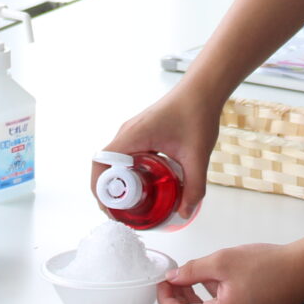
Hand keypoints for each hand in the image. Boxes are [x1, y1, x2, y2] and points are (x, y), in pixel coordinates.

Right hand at [94, 83, 221, 219]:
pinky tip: (147, 184)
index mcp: (133, 136)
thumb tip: (185, 211)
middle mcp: (128, 134)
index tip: (111, 209)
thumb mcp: (197, 155)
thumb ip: (193, 186)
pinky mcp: (143, 133)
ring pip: (117, 161)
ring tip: (134, 203)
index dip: (100, 189)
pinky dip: (131, 172)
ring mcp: (134, 133)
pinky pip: (128, 156)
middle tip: (124, 212)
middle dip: (111, 192)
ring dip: (121, 182)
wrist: (203, 90)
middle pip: (106, 166)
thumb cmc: (197, 112)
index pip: (101, 163)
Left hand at [157, 243, 303, 303]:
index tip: (163, 282)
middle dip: (179, 299)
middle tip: (174, 277)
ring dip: (194, 300)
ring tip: (192, 276)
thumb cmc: (272, 265)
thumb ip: (193, 270)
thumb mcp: (223, 261)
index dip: (166, 299)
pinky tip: (213, 281)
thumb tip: (174, 277)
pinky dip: (210, 302)